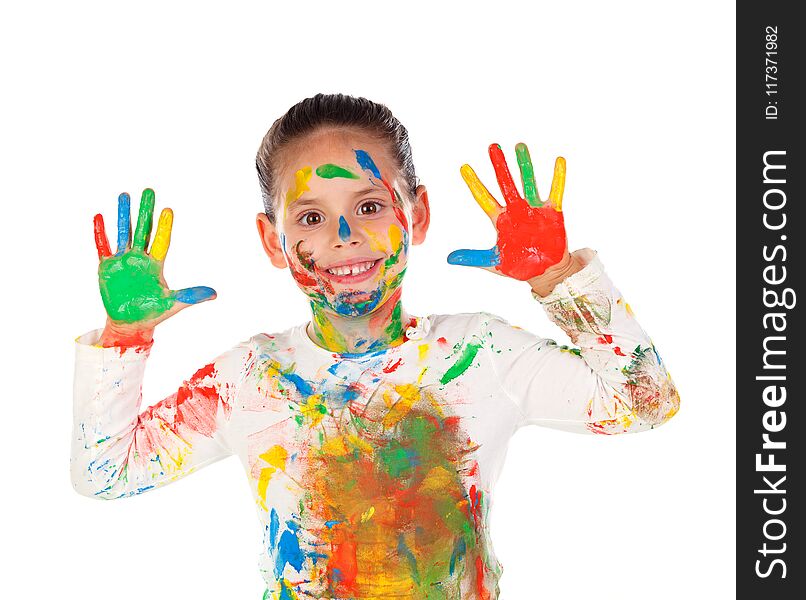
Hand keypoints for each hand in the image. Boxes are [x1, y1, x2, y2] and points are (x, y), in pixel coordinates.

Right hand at [93, 189, 215, 328]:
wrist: (130, 324)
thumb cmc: (153, 313)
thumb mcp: (173, 304)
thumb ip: (191, 296)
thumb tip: (215, 294)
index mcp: (156, 265)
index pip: (162, 241)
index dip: (164, 227)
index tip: (168, 210)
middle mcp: (140, 258)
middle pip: (143, 230)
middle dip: (145, 212)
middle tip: (149, 191)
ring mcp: (123, 260)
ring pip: (123, 233)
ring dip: (123, 216)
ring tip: (125, 195)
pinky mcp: (107, 267)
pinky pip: (103, 246)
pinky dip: (100, 233)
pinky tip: (99, 216)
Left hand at [447, 142, 568, 280]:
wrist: (545, 271)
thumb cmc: (520, 265)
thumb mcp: (494, 262)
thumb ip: (473, 257)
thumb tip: (449, 258)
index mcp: (501, 220)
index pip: (484, 198)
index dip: (474, 184)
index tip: (464, 168)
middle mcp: (516, 209)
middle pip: (505, 183)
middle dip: (499, 166)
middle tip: (492, 147)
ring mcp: (534, 209)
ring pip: (528, 182)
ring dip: (524, 165)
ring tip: (519, 146)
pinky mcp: (552, 212)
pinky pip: (556, 191)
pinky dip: (558, 177)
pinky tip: (559, 161)